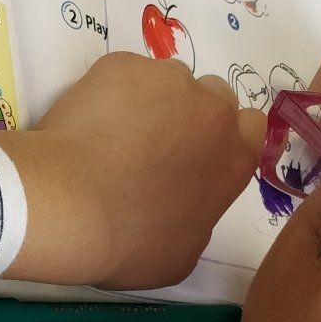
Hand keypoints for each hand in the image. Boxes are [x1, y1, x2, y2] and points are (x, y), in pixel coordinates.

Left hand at [0, 54, 264, 289]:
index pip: (250, 128)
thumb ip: (200, 219)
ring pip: (168, 81)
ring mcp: (166, 80)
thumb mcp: (182, 255)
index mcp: (234, 157)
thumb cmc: (129, 243)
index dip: (224, 139)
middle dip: (192, 115)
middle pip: (214, 97)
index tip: (197, 155)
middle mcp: (211, 110)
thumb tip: (188, 208)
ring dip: (152, 101)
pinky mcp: (122, 66)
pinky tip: (89, 125)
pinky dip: (111, 93)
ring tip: (115, 135)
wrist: (69, 207)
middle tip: (155, 145)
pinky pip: (124, 74)